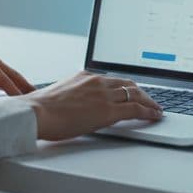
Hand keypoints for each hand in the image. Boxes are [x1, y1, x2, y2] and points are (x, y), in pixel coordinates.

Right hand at [18, 72, 162, 140]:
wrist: (36, 113)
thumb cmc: (41, 110)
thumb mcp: (60, 96)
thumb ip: (74, 98)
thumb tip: (77, 107)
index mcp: (84, 77)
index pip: (112, 80)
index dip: (126, 87)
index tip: (131, 91)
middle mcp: (96, 81)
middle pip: (128, 84)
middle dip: (142, 92)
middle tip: (150, 100)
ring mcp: (103, 94)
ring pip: (136, 94)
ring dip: (149, 101)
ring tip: (156, 109)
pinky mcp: (108, 110)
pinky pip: (135, 108)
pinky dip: (148, 111)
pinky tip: (154, 116)